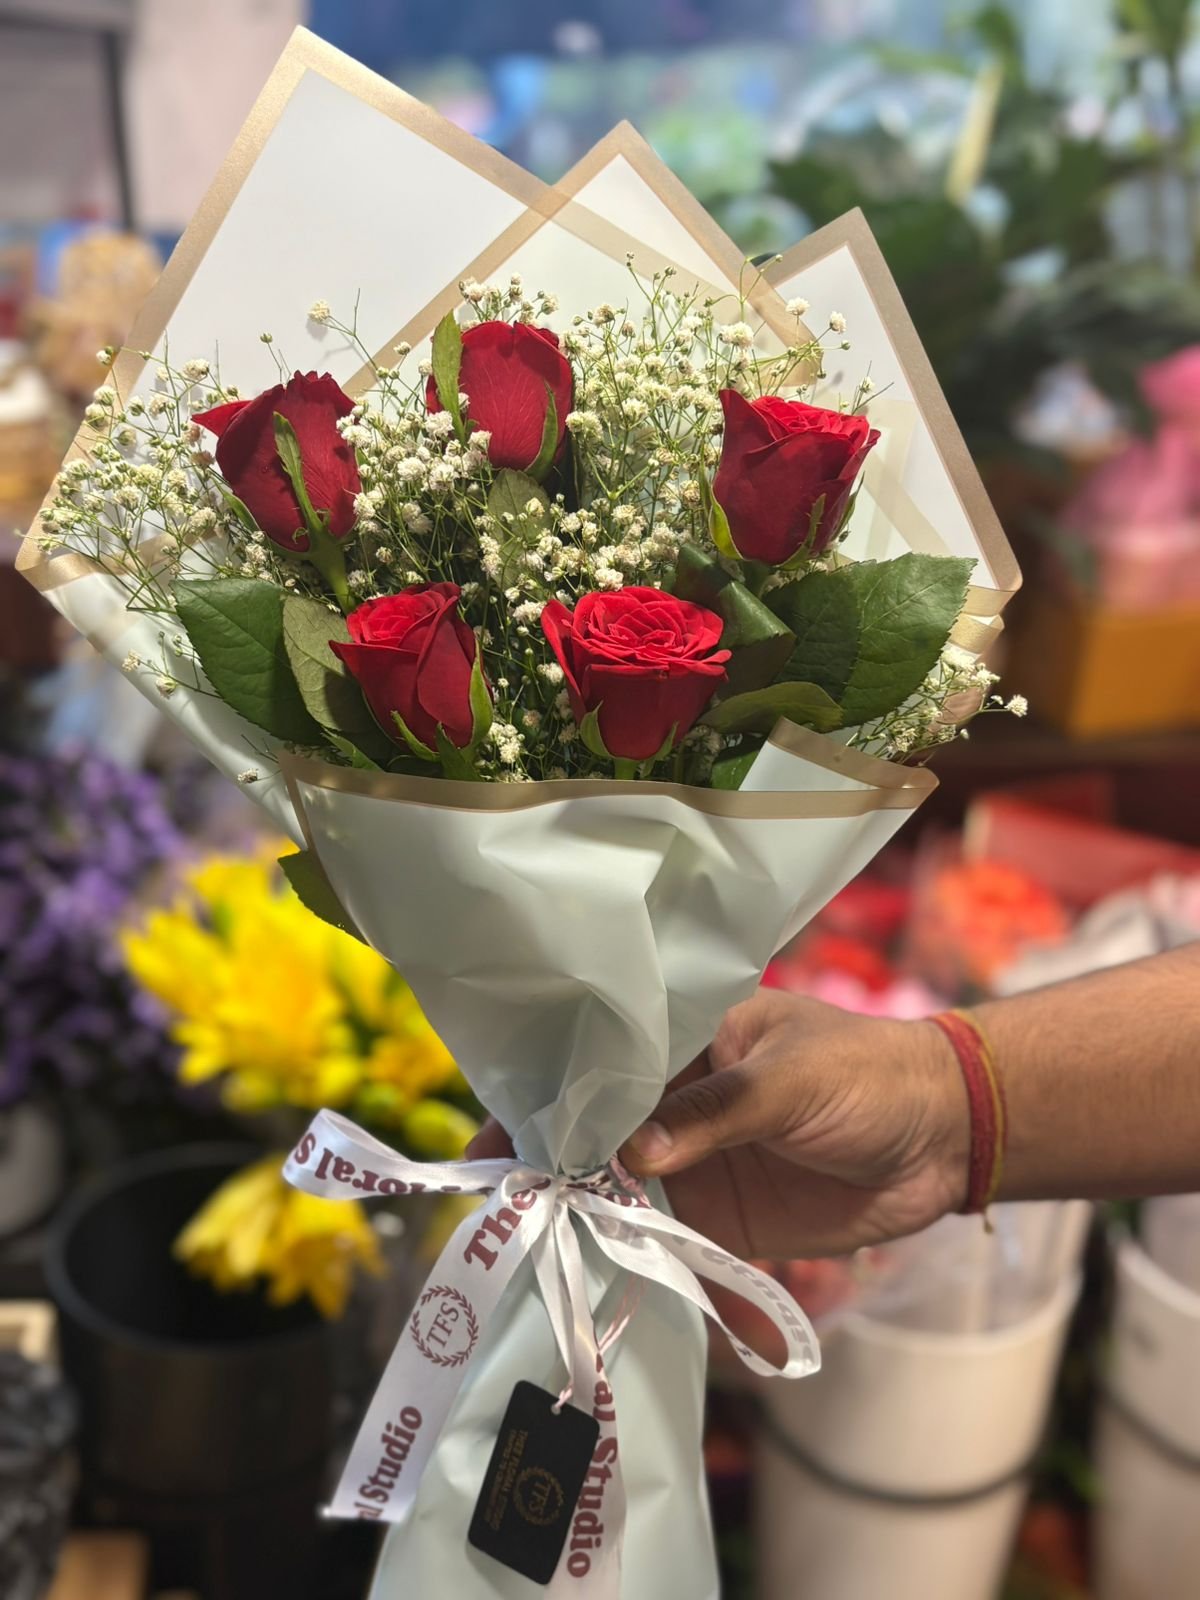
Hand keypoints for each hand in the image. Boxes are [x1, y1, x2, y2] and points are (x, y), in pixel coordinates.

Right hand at [468, 988, 968, 1258]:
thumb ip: (715, 1111)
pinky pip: (659, 1238)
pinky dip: (625, 1255)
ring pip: (615, 1185)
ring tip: (519, 1239)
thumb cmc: (869, 1076)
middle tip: (490, 1195)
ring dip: (575, 1210)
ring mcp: (691, 1161)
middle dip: (544, 1157)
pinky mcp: (716, 1219)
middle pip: (592, 1126)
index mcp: (685, 1037)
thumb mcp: (790, 1077)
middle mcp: (674, 1098)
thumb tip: (635, 1153)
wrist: (945, 1140)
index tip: (495, 1127)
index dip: (548, 1087)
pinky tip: (582, 1272)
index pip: (600, 1057)